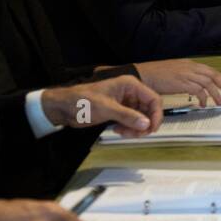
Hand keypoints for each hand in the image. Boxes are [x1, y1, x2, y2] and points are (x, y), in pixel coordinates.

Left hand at [41, 75, 162, 136]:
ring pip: (141, 118)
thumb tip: (147, 125)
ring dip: (136, 128)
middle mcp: (131, 93)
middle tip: (136, 135)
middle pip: (149, 110)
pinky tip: (118, 131)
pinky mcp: (119, 113)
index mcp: (130, 85)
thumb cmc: (83, 102)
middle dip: (144, 124)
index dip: (156, 114)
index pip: (153, 99)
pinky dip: (129, 129)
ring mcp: (126, 104)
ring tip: (123, 133)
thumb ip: (127, 116)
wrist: (64, 108)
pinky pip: (132, 122)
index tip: (152, 129)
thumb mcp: (106, 108)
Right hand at [134, 59, 220, 105]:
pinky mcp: (182, 83)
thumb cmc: (155, 75)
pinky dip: (203, 98)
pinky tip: (202, 104)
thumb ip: (185, 76)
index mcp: (188, 64)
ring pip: (208, 83)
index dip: (220, 78)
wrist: (143, 75)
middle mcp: (189, 67)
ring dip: (215, 94)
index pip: (209, 70)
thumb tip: (195, 86)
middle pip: (213, 74)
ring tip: (219, 103)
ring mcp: (186, 74)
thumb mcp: (174, 72)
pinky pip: (198, 90)